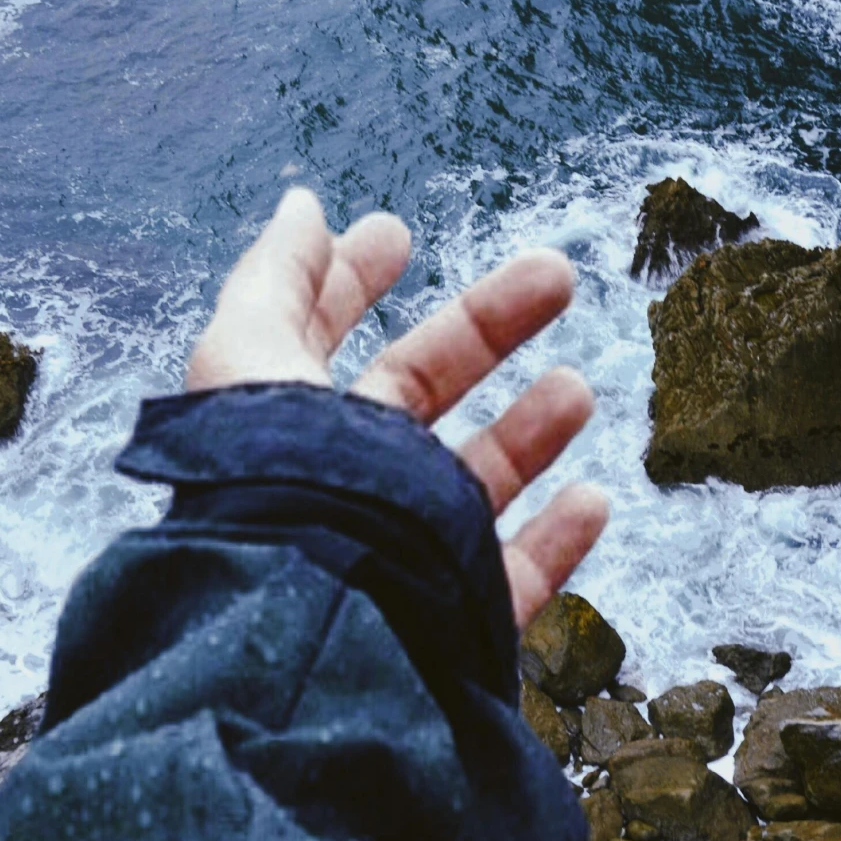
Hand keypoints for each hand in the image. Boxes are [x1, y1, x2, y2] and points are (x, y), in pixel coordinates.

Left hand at [186, 186, 607, 629]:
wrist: (309, 632)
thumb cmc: (273, 489)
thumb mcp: (248, 357)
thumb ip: (276, 277)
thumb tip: (302, 208)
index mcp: (281, 425)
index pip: (316, 337)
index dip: (350, 281)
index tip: (396, 232)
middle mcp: (336, 487)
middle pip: (417, 392)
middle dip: (482, 326)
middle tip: (552, 273)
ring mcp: (396, 556)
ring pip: (472, 483)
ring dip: (527, 429)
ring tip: (575, 387)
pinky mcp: (448, 622)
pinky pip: (514, 582)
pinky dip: (557, 540)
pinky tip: (592, 497)